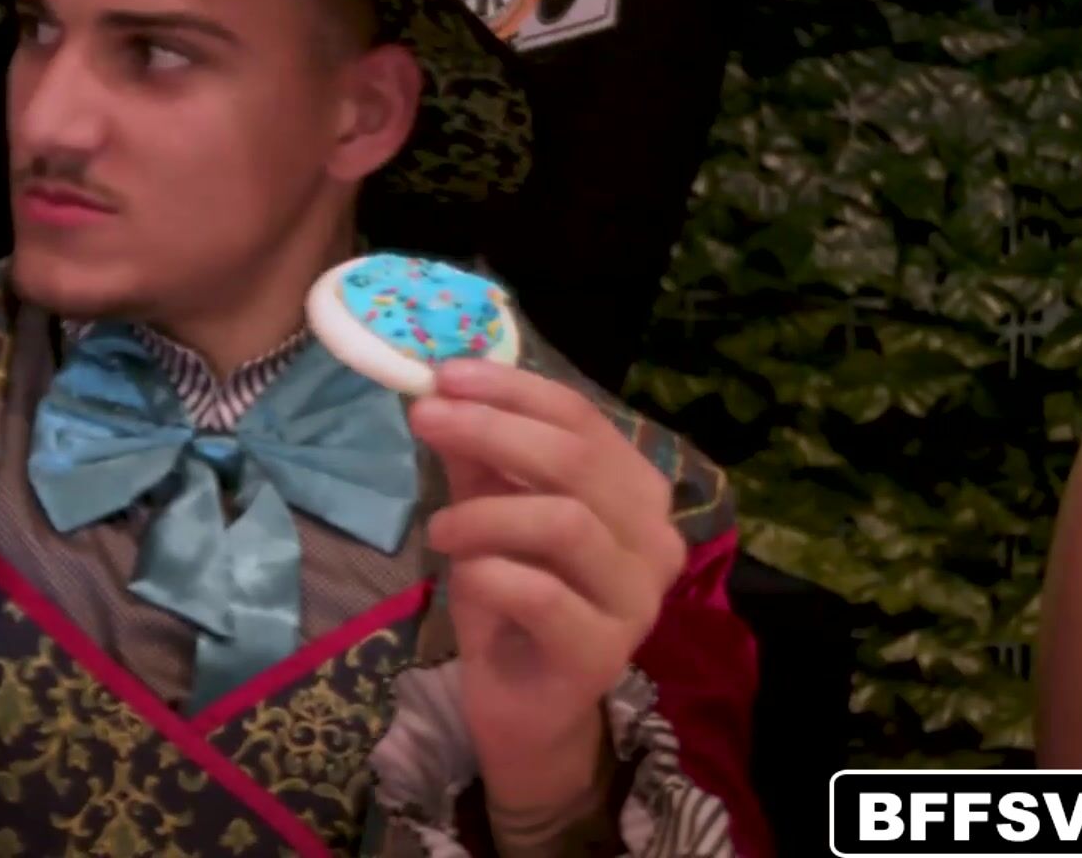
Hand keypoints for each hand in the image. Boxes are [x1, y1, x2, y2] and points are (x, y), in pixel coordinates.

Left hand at [408, 360, 687, 814]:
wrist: (525, 706)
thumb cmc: (515, 601)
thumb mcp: (490, 515)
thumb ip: (478, 458)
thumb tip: (441, 390)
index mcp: (636, 492)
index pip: (582, 419)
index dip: (514, 390)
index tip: (446, 375)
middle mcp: (654, 539)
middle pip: (577, 461)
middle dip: (493, 429)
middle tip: (426, 418)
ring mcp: (637, 599)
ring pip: (564, 522)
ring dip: (485, 513)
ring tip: (439, 528)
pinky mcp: (603, 651)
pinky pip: (542, 593)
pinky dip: (489, 573)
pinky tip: (464, 577)